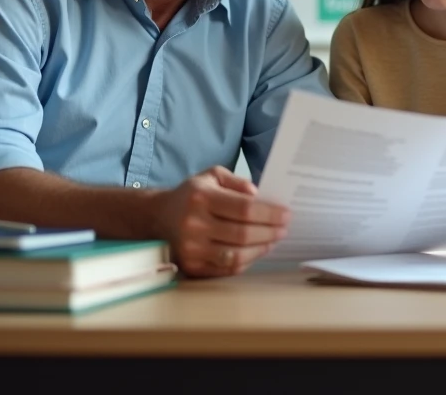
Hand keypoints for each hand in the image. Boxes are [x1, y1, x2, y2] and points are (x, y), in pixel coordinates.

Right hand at [155, 166, 289, 277]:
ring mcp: (191, 249)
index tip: (286, 214)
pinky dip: (246, 261)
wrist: (158, 217)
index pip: (244, 209)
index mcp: (201, 198)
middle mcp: (194, 225)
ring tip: (273, 240)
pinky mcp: (192, 267)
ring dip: (261, 249)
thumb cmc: (192, 194)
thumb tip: (258, 195)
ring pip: (236, 255)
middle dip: (270, 232)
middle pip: (242, 234)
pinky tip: (256, 251)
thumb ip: (237, 182)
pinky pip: (226, 269)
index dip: (269, 213)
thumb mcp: (212, 176)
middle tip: (284, 228)